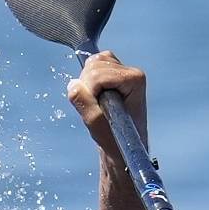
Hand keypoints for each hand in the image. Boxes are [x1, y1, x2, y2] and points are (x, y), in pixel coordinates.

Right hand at [66, 51, 147, 165]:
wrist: (124, 147)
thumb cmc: (116, 139)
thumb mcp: (96, 124)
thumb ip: (85, 103)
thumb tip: (73, 84)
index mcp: (135, 80)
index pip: (99, 75)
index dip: (91, 90)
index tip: (97, 108)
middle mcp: (132, 72)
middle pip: (95, 64)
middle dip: (88, 85)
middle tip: (97, 106)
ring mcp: (124, 72)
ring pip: (93, 62)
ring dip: (88, 82)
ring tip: (97, 102)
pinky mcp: (115, 74)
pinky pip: (93, 65)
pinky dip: (88, 79)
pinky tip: (95, 94)